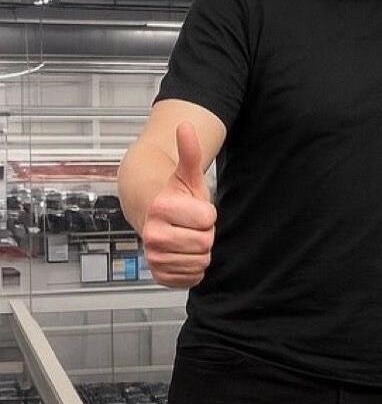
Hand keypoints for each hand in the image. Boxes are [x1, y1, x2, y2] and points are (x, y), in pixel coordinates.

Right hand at [142, 122, 216, 288]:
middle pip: (205, 242)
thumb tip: (186, 126)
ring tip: (187, 238)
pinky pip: (192, 278)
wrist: (155, 220)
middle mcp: (152, 234)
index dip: (207, 214)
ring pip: (200, 261)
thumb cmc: (176, 198)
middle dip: (204, 234)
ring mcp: (154, 257)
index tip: (194, 209)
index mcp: (161, 208)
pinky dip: (193, 269)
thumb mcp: (186, 175)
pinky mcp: (160, 275)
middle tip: (191, 226)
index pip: (207, 219)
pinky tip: (184, 255)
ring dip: (199, 251)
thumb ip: (189, 152)